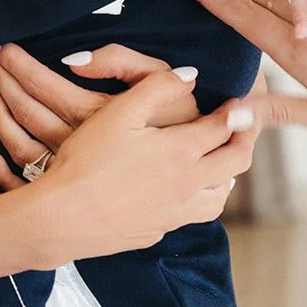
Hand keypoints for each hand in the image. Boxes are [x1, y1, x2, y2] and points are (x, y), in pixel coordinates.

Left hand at [0, 42, 197, 191]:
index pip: (47, 85)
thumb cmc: (179, 125)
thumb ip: (120, 62)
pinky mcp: (75, 195)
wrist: (199, 178)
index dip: (20, 65)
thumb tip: (73, 60)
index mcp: (97, 115)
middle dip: (3, 81)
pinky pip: (28, 184)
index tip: (2, 47)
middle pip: (29, 112)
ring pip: (22, 146)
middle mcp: (81, 145)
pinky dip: (2, 171)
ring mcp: (75, 173)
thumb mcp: (161, 82)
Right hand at [13, 68, 255, 262]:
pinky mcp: (158, 231)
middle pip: (235, 162)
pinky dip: (199, 199)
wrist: (62, 218)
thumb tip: (190, 75)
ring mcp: (176, 213)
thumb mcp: (119, 112)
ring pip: (220, 196)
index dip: (238, 112)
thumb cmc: (87, 161)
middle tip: (241, 127)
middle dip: (243, 140)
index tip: (241, 103)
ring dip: (226, 175)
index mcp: (183, 152)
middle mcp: (189, 185)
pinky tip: (183, 193)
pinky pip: (193, 215)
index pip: (225, 128)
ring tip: (217, 162)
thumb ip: (157, 86)